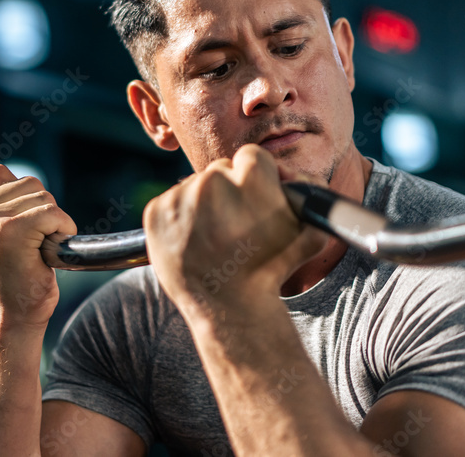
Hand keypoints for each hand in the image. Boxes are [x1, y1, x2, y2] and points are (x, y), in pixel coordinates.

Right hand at [0, 164, 76, 328]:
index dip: (25, 200)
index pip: (4, 174)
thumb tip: (14, 174)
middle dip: (43, 210)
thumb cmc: (12, 280)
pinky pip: (53, 214)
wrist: (12, 319)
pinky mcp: (11, 232)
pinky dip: (63, 230)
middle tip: (34, 244)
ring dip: (54, 222)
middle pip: (29, 183)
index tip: (24, 231)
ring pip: (43, 196)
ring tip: (39, 250)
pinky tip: (50, 252)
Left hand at [143, 145, 326, 312]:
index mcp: (249, 175)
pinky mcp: (155, 214)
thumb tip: (294, 176)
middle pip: (220, 170)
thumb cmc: (272, 270)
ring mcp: (179, 197)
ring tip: (214, 238)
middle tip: (234, 223)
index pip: (250, 157)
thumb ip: (310, 194)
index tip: (254, 200)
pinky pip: (170, 203)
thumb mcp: (309, 233)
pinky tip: (193, 241)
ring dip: (202, 205)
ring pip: (193, 187)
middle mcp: (211, 180)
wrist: (230, 307)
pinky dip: (178, 218)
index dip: (255, 179)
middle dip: (228, 190)